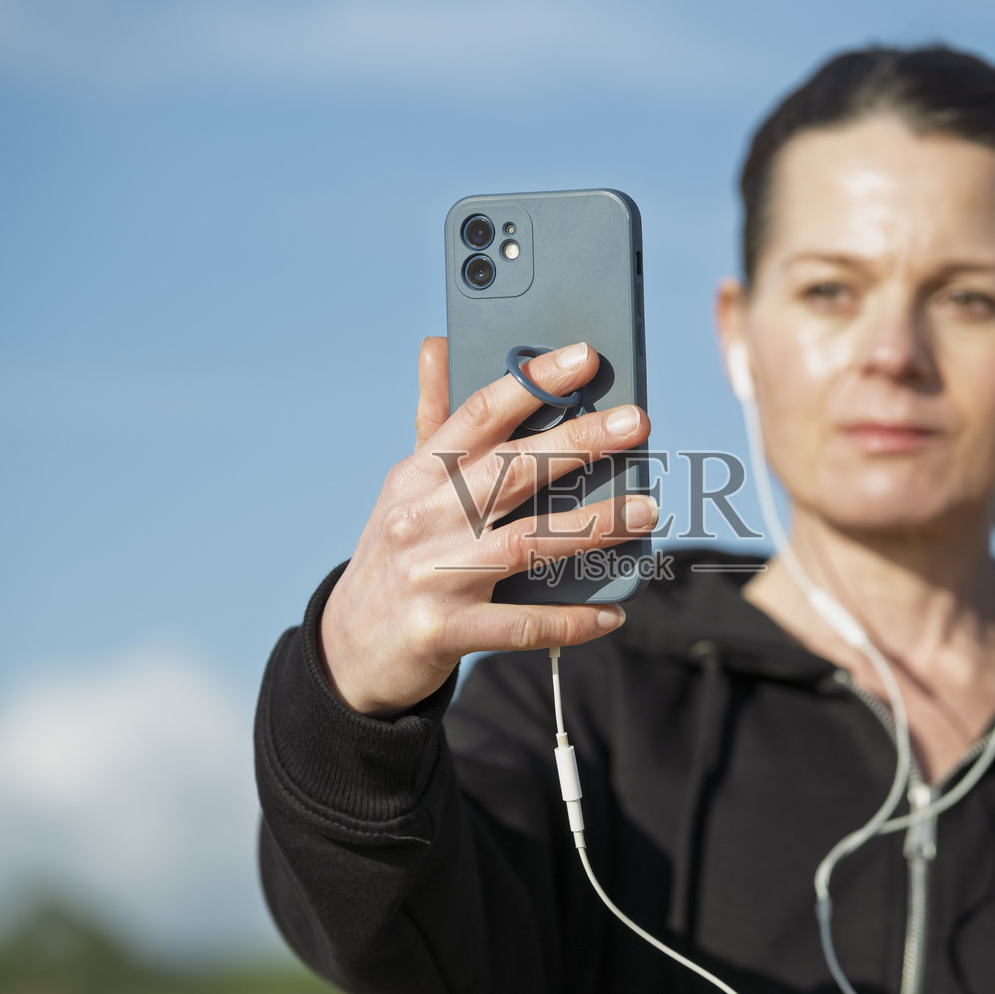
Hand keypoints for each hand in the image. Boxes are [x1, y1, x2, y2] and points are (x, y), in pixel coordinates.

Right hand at [319, 337, 655, 717]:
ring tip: (647, 509)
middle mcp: (422, 520)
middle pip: (511, 471)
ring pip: (527, 543)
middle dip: (579, 442)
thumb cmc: (394, 555)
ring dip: (593, 526)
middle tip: (635, 422)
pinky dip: (570, 621)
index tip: (584, 358)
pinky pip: (521, 626)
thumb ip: (434, 419)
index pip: (479, 416)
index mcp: (416, 476)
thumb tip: (440, 343)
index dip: (533, 383)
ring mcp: (433, 577)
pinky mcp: (445, 632)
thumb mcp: (404, 487)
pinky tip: (611, 613)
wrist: (347, 649)